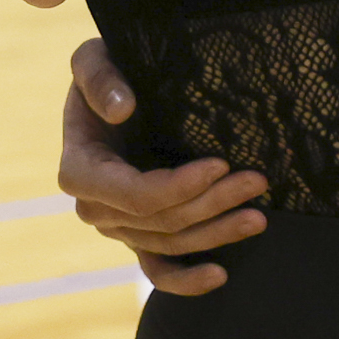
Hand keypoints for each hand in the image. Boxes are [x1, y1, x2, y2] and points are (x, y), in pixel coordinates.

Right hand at [61, 39, 265, 296]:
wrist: (115, 90)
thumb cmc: (107, 69)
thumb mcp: (93, 58)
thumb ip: (100, 77)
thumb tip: (121, 109)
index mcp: (80, 171)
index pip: (136, 195)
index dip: (180, 187)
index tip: (220, 163)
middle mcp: (95, 208)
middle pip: (162, 221)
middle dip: (212, 202)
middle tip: (257, 180)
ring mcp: (118, 227)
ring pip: (171, 244)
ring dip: (216, 233)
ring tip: (258, 216)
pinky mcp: (137, 235)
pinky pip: (157, 270)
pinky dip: (187, 281)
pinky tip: (221, 275)